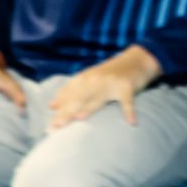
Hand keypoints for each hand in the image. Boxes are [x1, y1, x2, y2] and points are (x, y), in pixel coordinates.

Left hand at [48, 45, 163, 129]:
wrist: (137, 59)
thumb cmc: (111, 73)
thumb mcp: (90, 78)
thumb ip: (72, 91)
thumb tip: (51, 106)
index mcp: (85, 79)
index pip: (68, 95)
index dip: (58, 109)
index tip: (49, 125)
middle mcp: (95, 80)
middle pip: (78, 99)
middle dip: (66, 113)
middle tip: (55, 127)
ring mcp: (111, 84)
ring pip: (97, 100)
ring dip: (87, 110)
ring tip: (77, 120)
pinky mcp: (127, 88)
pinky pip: (127, 102)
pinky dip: (129, 112)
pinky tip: (131, 122)